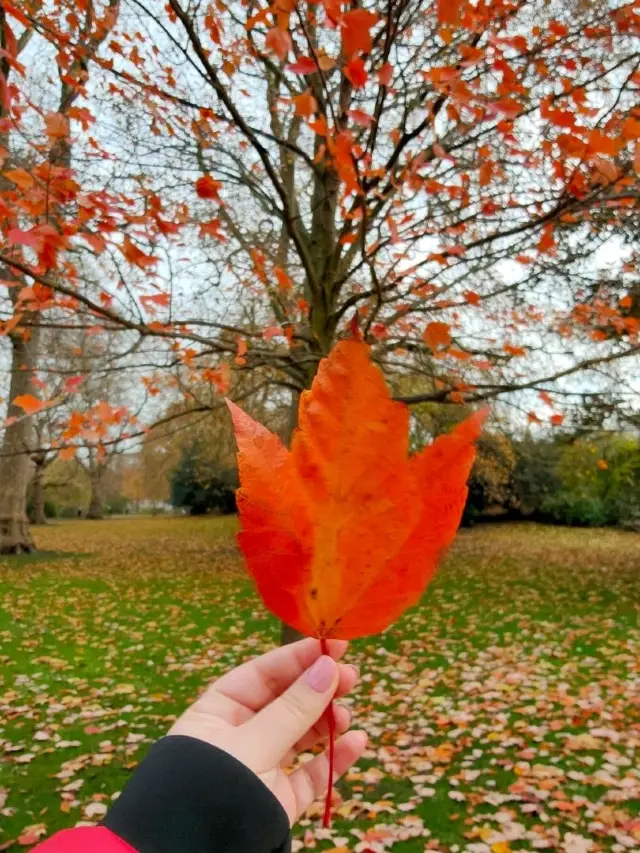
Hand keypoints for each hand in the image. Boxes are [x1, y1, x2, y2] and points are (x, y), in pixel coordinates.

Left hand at [168, 637, 366, 824]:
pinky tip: (356, 743)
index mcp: (218, 712)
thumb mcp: (251, 745)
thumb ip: (292, 710)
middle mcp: (240, 736)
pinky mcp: (279, 800)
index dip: (298, 657)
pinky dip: (335, 759)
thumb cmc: (208, 791)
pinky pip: (312, 773)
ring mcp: (261, 768)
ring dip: (328, 721)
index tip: (333, 645)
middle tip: (350, 677)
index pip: (262, 674)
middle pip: (286, 701)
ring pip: (302, 735)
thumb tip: (328, 669)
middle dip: (318, 687)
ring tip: (346, 715)